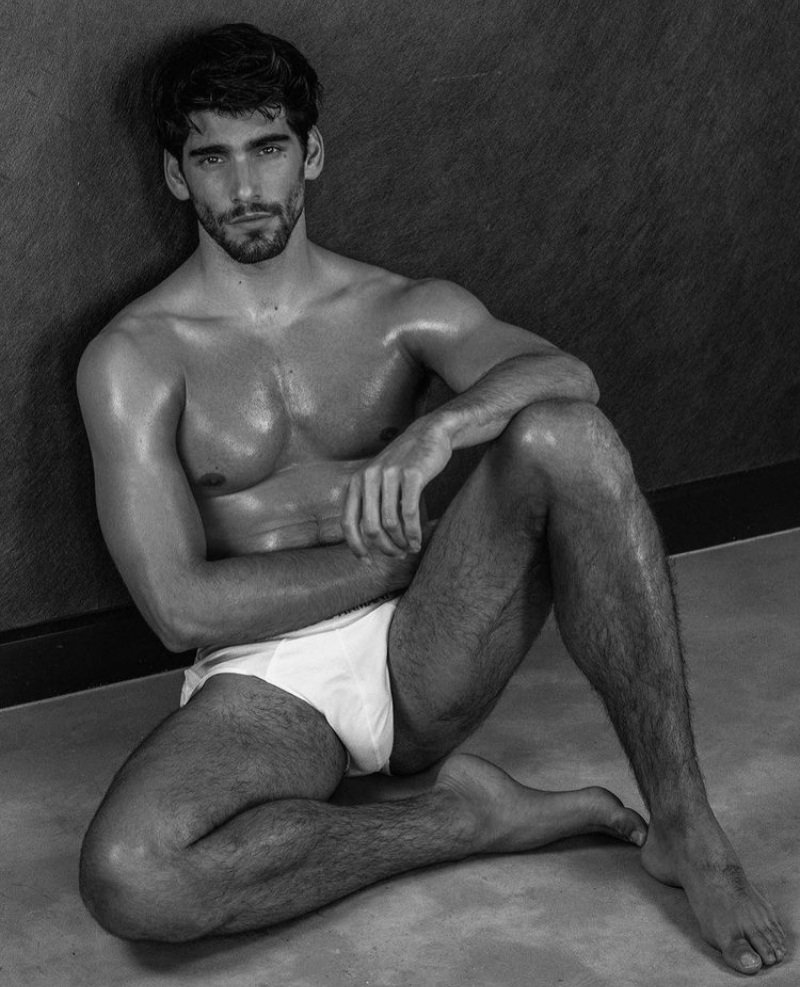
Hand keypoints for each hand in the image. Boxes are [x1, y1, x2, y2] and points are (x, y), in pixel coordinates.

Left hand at [342, 420, 450, 556]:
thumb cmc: (405, 463)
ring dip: (401, 542)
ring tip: (410, 548)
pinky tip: (418, 541)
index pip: (348, 522)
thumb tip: (369, 541)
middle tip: (397, 555)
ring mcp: (390, 475)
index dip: (355, 546)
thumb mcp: (379, 478)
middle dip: (384, 547)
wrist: (429, 434)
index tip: (367, 561)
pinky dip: (413, 533)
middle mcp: (368, 477)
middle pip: (370, 527)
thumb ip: (370, 502)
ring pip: (390, 523)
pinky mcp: (412, 475)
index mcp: (356, 481)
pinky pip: (410, 513)